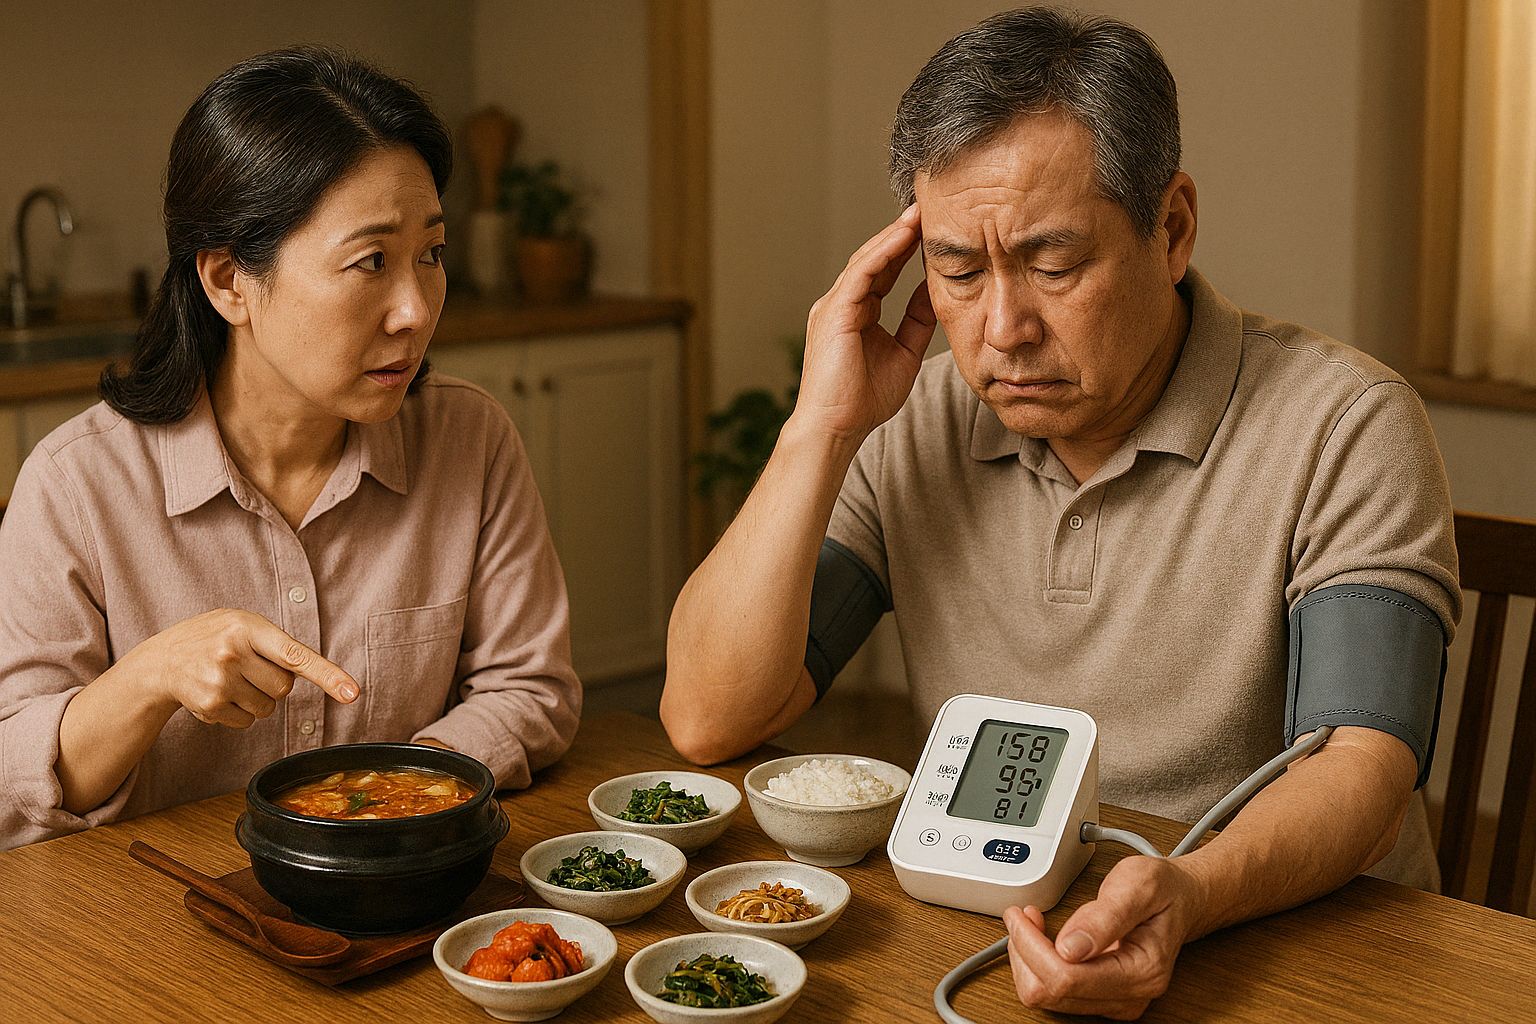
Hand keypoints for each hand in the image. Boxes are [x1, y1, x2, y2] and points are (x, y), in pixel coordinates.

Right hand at [120, 608, 358, 727]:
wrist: (161, 660)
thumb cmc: (213, 638)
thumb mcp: (242, 624)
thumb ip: (276, 643)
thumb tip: (317, 673)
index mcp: (247, 627)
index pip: (296, 655)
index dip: (328, 675)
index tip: (352, 693)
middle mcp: (233, 653)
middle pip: (284, 687)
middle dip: (272, 683)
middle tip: (246, 669)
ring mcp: (219, 681)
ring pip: (268, 708)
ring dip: (255, 700)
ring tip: (228, 680)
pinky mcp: (209, 706)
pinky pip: (247, 722)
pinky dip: (237, 713)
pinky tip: (216, 694)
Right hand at [794, 203, 936, 441]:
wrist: (837, 427)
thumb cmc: (864, 401)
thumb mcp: (904, 353)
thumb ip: (917, 322)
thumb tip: (936, 293)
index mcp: (855, 313)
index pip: (883, 272)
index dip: (905, 249)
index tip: (931, 230)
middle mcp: (841, 304)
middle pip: (874, 258)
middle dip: (900, 233)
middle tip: (927, 207)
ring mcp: (833, 306)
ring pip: (866, 259)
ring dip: (893, 235)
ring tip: (918, 213)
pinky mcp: (833, 312)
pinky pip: (861, 274)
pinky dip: (883, 252)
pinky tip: (903, 235)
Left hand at [1003, 856, 1203, 1019]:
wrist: (1179, 900)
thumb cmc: (1162, 890)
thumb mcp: (1137, 884)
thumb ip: (1105, 916)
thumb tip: (1070, 948)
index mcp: (1142, 972)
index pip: (1067, 979)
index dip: (1033, 947)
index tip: (1022, 915)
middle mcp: (1130, 997)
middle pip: (1050, 993)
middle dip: (1026, 952)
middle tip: (1024, 915)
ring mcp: (1114, 1001)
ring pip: (1045, 997)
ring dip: (1028, 958)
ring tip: (1033, 923)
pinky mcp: (1100, 997)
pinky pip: (1052, 991)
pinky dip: (1037, 964)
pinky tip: (1042, 937)